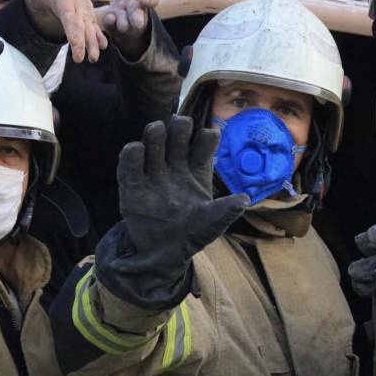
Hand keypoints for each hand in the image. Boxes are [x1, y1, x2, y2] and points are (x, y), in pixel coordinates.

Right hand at [24, 0, 107, 62]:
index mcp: (64, 1)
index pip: (69, 19)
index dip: (73, 32)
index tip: (76, 46)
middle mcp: (71, 12)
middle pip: (77, 30)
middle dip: (81, 44)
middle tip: (85, 59)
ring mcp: (78, 15)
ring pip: (85, 32)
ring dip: (91, 44)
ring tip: (95, 58)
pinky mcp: (86, 15)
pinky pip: (92, 28)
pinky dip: (97, 37)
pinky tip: (104, 46)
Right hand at [96, 116, 248, 308]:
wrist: (163, 252)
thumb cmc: (192, 233)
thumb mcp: (212, 222)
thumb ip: (226, 210)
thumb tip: (245, 200)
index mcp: (197, 169)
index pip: (202, 146)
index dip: (206, 137)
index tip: (211, 133)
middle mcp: (175, 166)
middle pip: (177, 138)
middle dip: (179, 128)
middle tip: (181, 123)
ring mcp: (153, 173)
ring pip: (154, 146)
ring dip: (155, 135)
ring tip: (157, 129)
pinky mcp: (133, 187)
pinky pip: (130, 168)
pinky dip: (131, 156)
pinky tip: (134, 148)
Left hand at [103, 0, 158, 50]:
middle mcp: (137, 7)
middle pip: (139, 14)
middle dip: (138, 18)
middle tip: (137, 23)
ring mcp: (126, 16)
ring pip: (126, 22)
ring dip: (124, 24)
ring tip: (122, 25)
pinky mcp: (114, 20)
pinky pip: (112, 23)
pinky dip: (110, 22)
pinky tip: (108, 19)